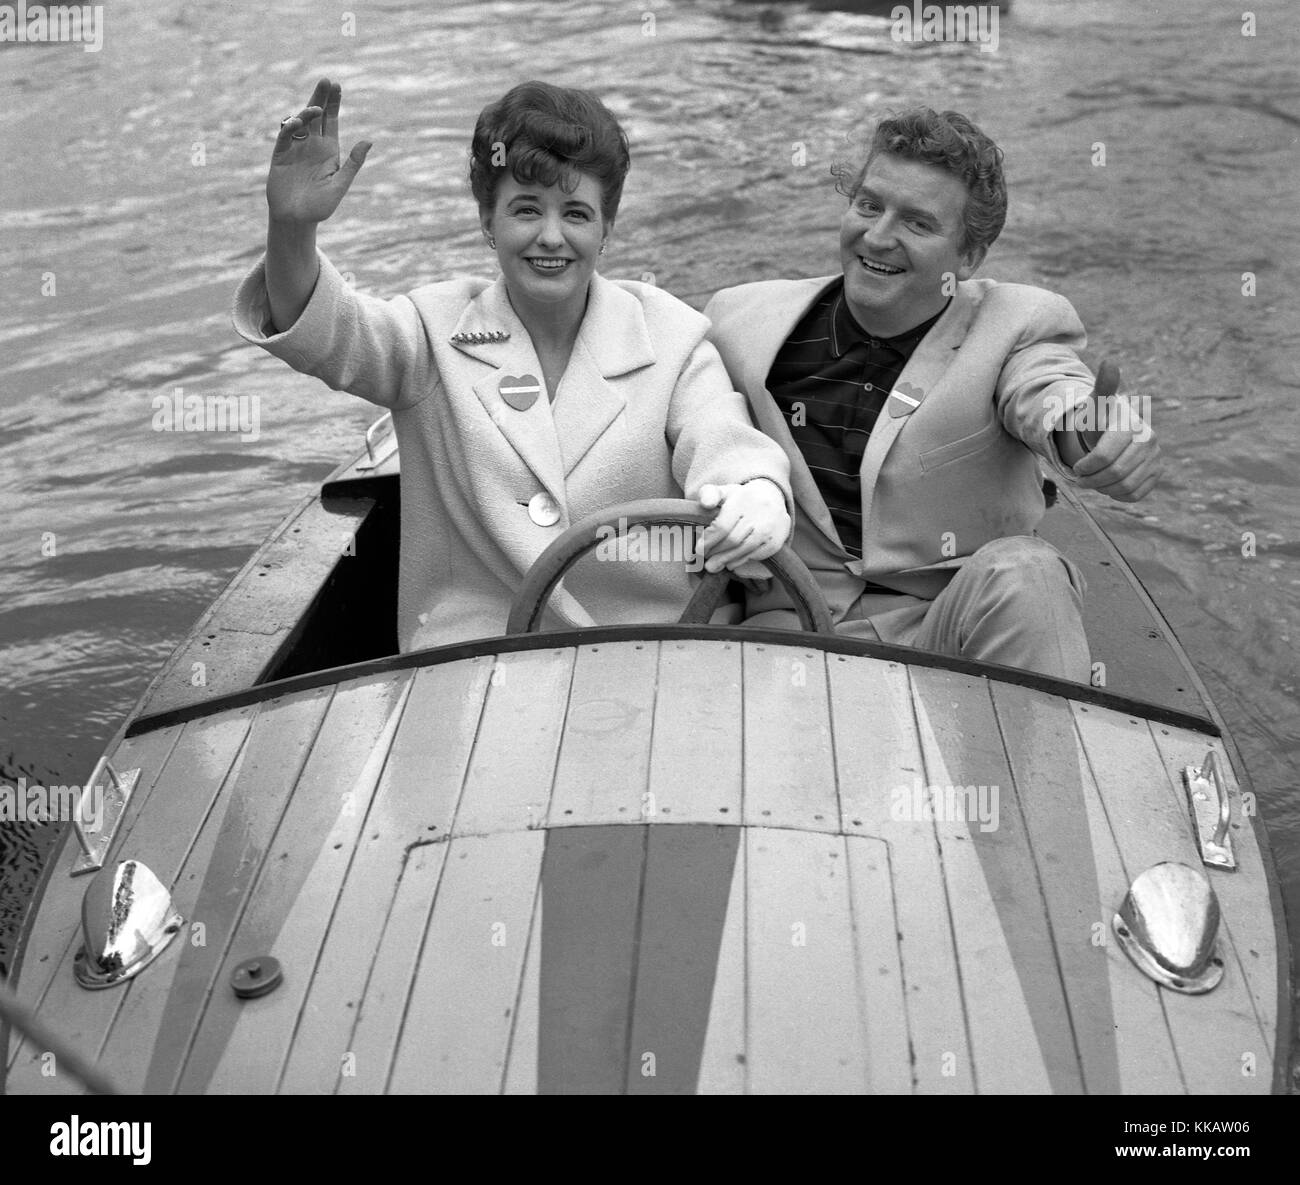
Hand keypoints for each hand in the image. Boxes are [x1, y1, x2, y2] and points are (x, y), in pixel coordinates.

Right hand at [267, 78, 371, 225]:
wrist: (296, 220)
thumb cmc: (320, 206)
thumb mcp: (340, 184)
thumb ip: (353, 163)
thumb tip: (368, 141)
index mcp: (328, 151)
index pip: (331, 121)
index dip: (333, 103)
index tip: (337, 85)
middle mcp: (312, 146)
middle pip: (316, 116)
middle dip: (321, 97)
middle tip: (327, 80)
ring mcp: (295, 149)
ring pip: (300, 123)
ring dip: (307, 112)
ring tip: (316, 108)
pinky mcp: (280, 156)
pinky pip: (285, 137)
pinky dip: (290, 128)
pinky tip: (297, 123)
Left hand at [695, 480, 791, 572]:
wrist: (772, 497)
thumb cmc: (740, 498)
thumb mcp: (724, 491)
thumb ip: (709, 494)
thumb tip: (706, 503)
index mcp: (742, 499)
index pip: (722, 526)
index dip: (709, 541)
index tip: (699, 549)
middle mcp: (759, 512)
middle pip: (732, 540)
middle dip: (716, 553)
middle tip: (705, 560)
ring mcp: (770, 527)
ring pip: (744, 550)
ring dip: (726, 560)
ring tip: (714, 565)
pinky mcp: (777, 540)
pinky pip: (756, 555)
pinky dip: (741, 561)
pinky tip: (731, 563)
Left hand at [1071, 395, 1162, 501]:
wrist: (1111, 434)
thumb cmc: (1099, 420)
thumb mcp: (1096, 405)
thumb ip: (1103, 387)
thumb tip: (1109, 363)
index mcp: (1132, 425)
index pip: (1103, 457)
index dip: (1084, 467)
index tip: (1077, 467)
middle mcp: (1150, 440)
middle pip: (1114, 474)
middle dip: (1092, 480)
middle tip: (1081, 478)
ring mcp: (1156, 458)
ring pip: (1124, 487)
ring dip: (1102, 488)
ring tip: (1094, 480)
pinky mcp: (1156, 474)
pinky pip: (1134, 495)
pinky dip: (1117, 494)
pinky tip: (1110, 483)